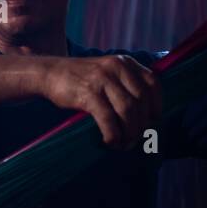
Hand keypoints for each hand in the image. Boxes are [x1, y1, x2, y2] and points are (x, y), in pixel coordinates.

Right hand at [39, 55, 161, 148]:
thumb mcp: (107, 72)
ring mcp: (102, 79)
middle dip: (141, 126)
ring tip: (123, 144)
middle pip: (142, 101)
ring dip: (129, 133)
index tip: (151, 122)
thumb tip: (144, 115)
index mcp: (125, 63)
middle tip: (135, 140)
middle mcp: (117, 67)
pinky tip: (109, 142)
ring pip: (128, 111)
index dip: (156, 106)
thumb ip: (125, 84)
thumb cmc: (80, 78)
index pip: (153, 84)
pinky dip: (113, 134)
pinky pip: (108, 119)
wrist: (50, 73)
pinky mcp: (88, 93)